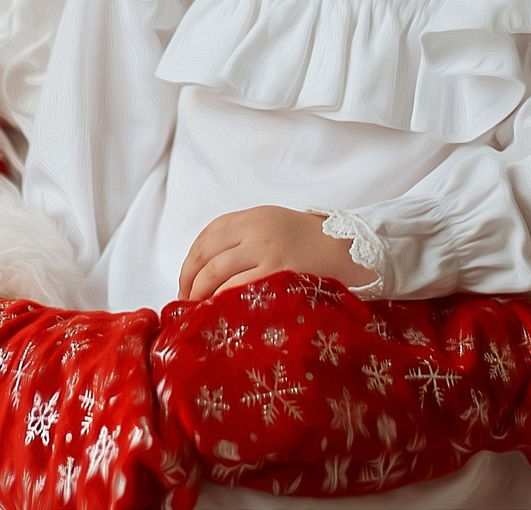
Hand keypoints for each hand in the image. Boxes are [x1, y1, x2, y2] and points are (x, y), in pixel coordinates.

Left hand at [178, 206, 367, 301]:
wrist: (346, 248)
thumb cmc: (308, 241)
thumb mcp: (272, 225)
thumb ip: (242, 238)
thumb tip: (207, 269)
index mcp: (251, 218)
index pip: (206, 238)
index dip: (189, 264)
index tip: (184, 283)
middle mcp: (254, 231)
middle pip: (206, 257)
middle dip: (190, 283)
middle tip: (186, 304)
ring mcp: (265, 252)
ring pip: (217, 274)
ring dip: (201, 295)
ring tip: (199, 312)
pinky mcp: (276, 273)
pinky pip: (238, 288)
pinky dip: (223, 301)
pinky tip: (220, 313)